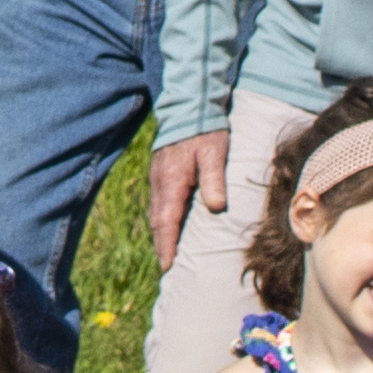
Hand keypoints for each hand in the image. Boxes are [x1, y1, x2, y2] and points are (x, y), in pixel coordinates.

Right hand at [147, 129, 231, 264]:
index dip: (167, 245)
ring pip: (156, 213)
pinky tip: (172, 225)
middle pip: (157, 221)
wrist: (190, 104)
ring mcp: (158, 177)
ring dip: (162, 233)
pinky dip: (163, 219)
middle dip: (162, 245)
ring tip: (169, 252)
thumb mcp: (215, 153)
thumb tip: (216, 208)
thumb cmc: (205, 129)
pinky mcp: (161, 172)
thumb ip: (214, 180)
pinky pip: (159, 202)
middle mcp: (160, 182)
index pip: (166, 221)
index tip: (168, 266)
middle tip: (169, 267)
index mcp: (172, 181)